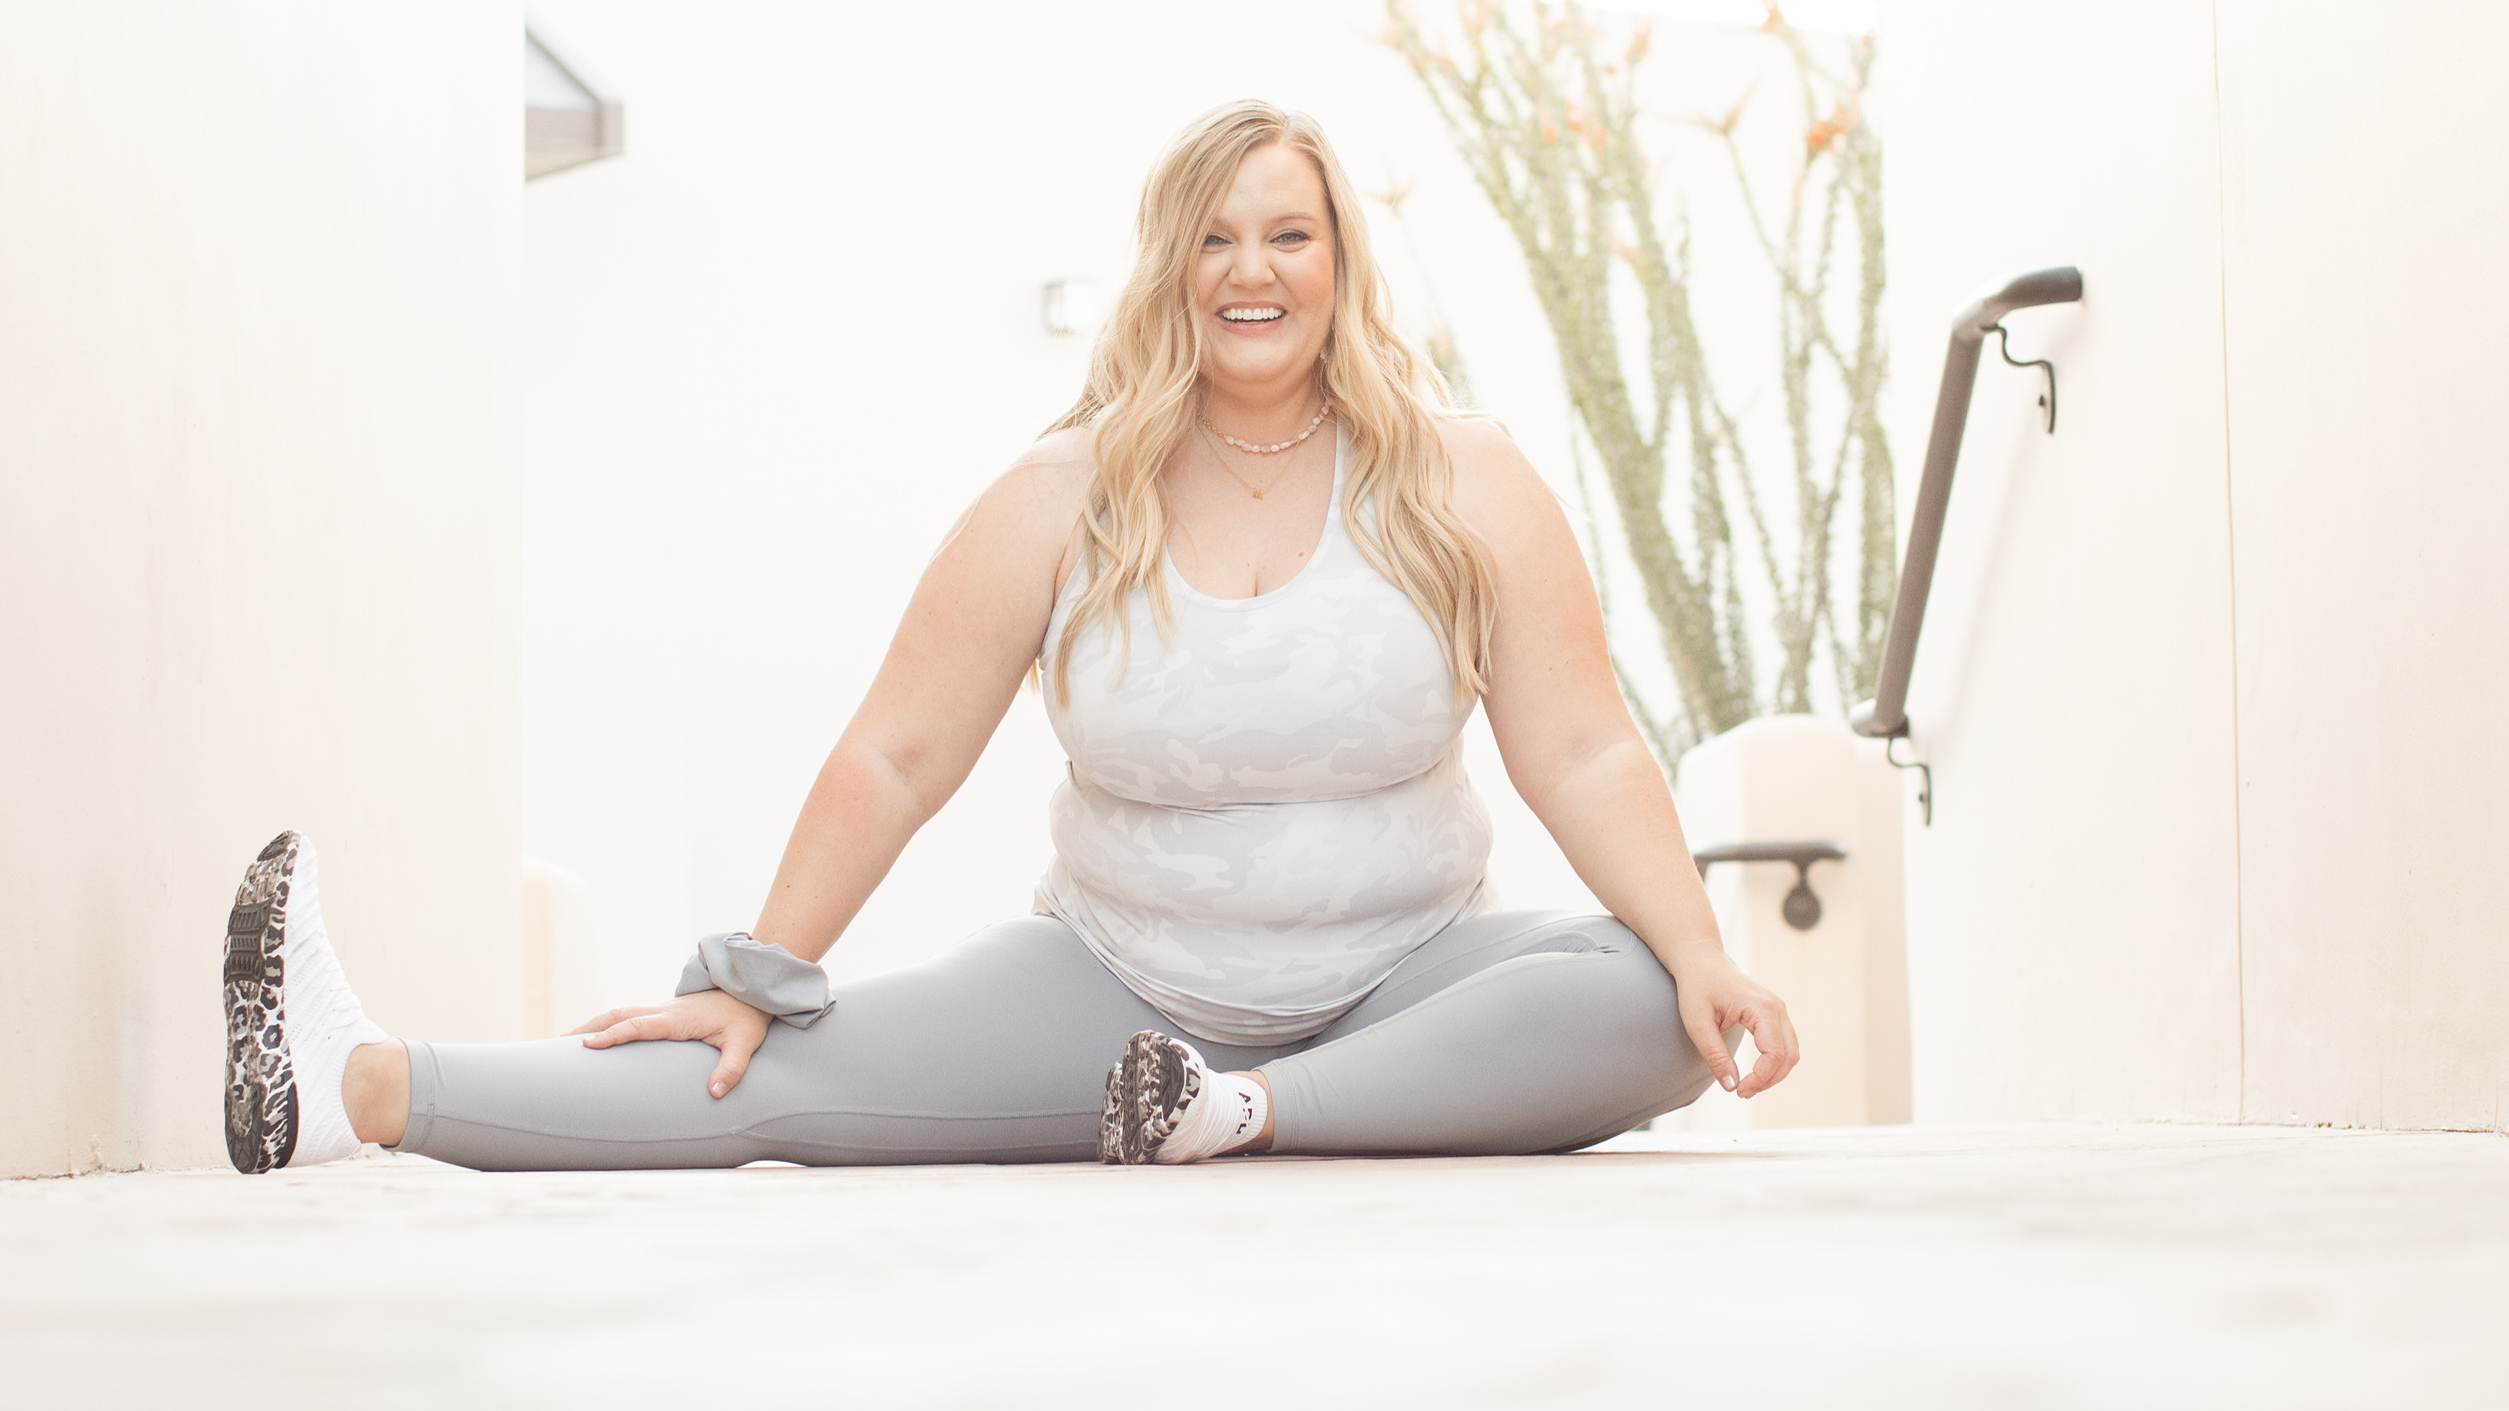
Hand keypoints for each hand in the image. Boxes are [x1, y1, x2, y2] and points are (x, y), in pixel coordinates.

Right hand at [568, 989, 772, 1098]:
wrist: (752, 992)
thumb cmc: (747, 1019)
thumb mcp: (744, 1044)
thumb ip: (731, 1068)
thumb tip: (714, 1093)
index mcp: (678, 1019)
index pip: (639, 1025)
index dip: (613, 1034)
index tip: (588, 1045)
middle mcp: (665, 1011)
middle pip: (620, 1013)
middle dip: (590, 1027)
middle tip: (560, 1044)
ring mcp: (664, 1010)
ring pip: (622, 1011)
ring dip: (596, 1023)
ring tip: (568, 1041)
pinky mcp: (666, 1014)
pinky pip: (631, 1016)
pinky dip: (610, 1023)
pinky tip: (600, 1036)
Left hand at [1669, 952, 1799, 1098]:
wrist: (1701, 962)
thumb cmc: (1697, 988)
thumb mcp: (1698, 1024)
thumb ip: (1715, 1056)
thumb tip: (1732, 1087)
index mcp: (1761, 1007)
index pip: (1774, 1053)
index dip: (1760, 1078)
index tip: (1738, 1091)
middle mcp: (1776, 1007)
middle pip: (1789, 1056)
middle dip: (1769, 1080)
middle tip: (1742, 1093)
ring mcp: (1779, 1009)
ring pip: (1791, 1053)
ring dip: (1774, 1074)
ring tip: (1747, 1087)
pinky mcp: (1775, 1014)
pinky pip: (1784, 1045)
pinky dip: (1774, 1063)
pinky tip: (1754, 1073)